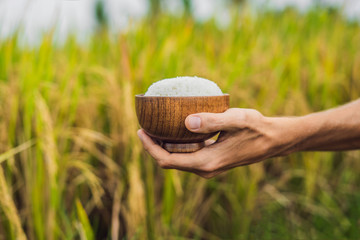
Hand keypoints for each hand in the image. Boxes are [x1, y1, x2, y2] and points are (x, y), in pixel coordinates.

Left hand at [137, 108, 292, 177]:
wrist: (272, 139)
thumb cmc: (256, 128)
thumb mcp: (236, 120)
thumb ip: (212, 121)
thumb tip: (187, 122)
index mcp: (206, 162)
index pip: (167, 160)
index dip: (150, 147)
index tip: (141, 131)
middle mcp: (205, 168)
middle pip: (169, 161)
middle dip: (154, 146)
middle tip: (144, 126)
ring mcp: (208, 166)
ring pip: (178, 159)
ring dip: (164, 145)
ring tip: (155, 127)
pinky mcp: (212, 160)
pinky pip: (188, 155)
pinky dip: (177, 144)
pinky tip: (176, 130)